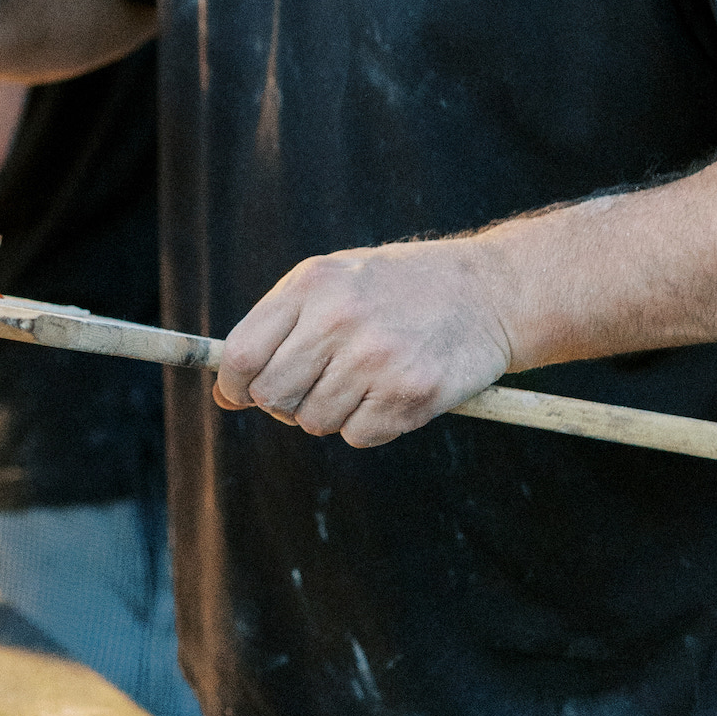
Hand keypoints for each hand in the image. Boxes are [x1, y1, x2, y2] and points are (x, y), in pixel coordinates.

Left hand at [216, 241, 513, 446]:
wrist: (488, 292)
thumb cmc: (398, 288)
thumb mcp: (333, 279)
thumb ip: (278, 325)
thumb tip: (227, 392)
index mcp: (312, 285)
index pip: (244, 355)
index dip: (233, 385)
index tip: (236, 395)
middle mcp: (340, 320)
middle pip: (273, 396)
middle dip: (283, 403)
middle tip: (312, 386)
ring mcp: (377, 359)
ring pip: (314, 422)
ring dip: (331, 412)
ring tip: (362, 378)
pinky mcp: (412, 394)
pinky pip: (358, 436)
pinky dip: (368, 425)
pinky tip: (390, 391)